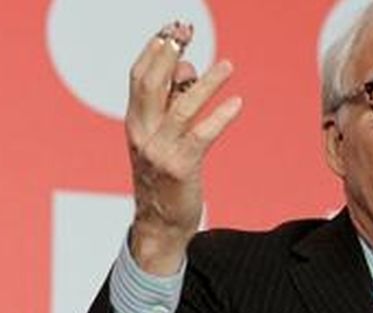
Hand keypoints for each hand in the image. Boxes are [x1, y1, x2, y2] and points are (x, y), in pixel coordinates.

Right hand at [125, 21, 241, 273]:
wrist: (159, 224)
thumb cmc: (165, 179)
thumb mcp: (163, 137)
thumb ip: (173, 102)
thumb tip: (189, 65)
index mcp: (135, 122)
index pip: (139, 76)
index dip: (155, 49)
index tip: (173, 27)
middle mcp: (141, 133)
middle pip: (151, 82)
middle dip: (170, 52)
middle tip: (189, 31)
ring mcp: (159, 151)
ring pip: (181, 107)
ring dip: (206, 83)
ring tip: (229, 66)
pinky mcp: (180, 168)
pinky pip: (201, 135)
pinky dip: (220, 116)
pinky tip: (237, 103)